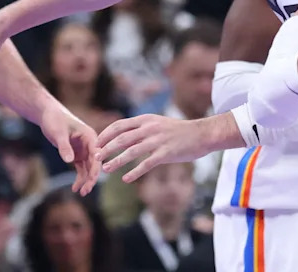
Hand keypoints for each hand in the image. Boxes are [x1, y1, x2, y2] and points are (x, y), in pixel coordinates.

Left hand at [38, 105, 100, 195]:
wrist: (49, 115)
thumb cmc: (55, 120)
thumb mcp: (58, 133)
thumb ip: (64, 147)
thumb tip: (70, 161)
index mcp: (91, 136)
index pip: (97, 154)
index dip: (96, 167)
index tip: (92, 180)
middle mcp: (91, 144)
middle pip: (95, 163)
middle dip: (91, 178)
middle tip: (86, 191)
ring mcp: (84, 150)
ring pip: (89, 168)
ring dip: (86, 180)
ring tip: (82, 193)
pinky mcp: (77, 154)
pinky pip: (81, 168)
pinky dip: (79, 178)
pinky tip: (75, 188)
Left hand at [96, 114, 222, 182]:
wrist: (202, 134)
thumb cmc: (179, 131)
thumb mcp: (158, 124)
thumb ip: (141, 130)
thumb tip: (120, 140)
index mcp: (147, 119)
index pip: (119, 125)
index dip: (105, 135)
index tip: (96, 145)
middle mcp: (151, 128)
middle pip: (122, 138)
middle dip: (106, 149)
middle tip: (95, 158)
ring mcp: (159, 140)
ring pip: (131, 152)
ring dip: (116, 161)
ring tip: (105, 169)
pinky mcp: (167, 153)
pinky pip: (147, 164)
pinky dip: (134, 172)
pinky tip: (125, 178)